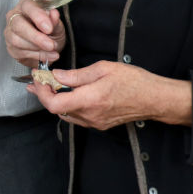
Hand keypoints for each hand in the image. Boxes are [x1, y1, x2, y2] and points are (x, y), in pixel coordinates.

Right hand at [4, 0, 64, 67]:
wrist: (48, 46)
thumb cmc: (50, 31)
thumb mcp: (57, 26)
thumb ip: (55, 21)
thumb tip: (54, 14)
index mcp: (25, 6)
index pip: (28, 7)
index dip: (38, 17)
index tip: (49, 29)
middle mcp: (14, 17)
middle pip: (18, 25)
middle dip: (36, 37)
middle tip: (50, 45)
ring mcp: (10, 32)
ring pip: (17, 41)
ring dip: (37, 49)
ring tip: (53, 51)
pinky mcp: (10, 47)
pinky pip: (20, 53)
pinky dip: (36, 56)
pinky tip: (47, 56)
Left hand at [26, 61, 192, 130]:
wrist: (155, 99)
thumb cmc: (134, 81)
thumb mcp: (104, 69)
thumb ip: (77, 75)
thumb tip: (57, 76)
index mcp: (90, 100)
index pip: (54, 104)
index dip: (42, 93)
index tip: (38, 80)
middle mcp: (90, 115)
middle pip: (57, 110)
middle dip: (45, 95)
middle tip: (37, 82)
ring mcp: (95, 122)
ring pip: (66, 114)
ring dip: (55, 101)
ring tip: (48, 86)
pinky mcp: (100, 124)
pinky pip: (77, 117)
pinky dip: (68, 106)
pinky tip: (67, 94)